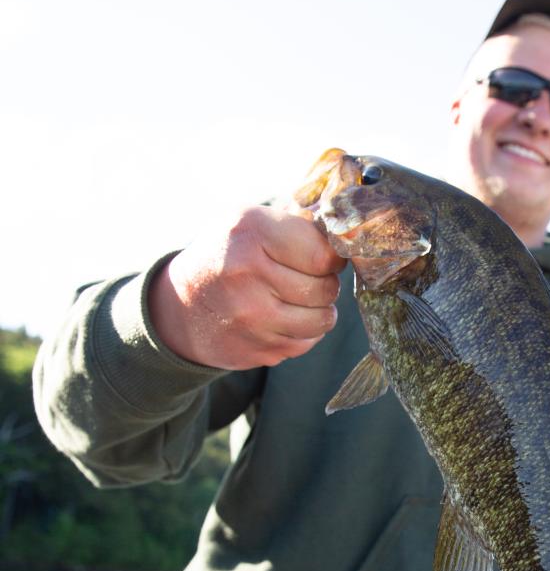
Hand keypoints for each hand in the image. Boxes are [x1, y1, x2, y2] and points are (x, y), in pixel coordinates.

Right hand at [148, 206, 346, 369]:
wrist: (179, 306)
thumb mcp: (248, 220)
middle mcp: (248, 275)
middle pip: (325, 288)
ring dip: (320, 310)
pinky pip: (305, 343)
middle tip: (309, 278)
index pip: (323, 253)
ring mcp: (251, 318)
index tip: (325, 257)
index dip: (332, 257)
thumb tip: (350, 236)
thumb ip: (296, 224)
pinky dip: (302, 332)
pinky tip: (283, 318)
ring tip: (301, 298)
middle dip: (325, 283)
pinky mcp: (255, 349)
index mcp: (250, 231)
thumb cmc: (226, 255)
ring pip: (322, 320)